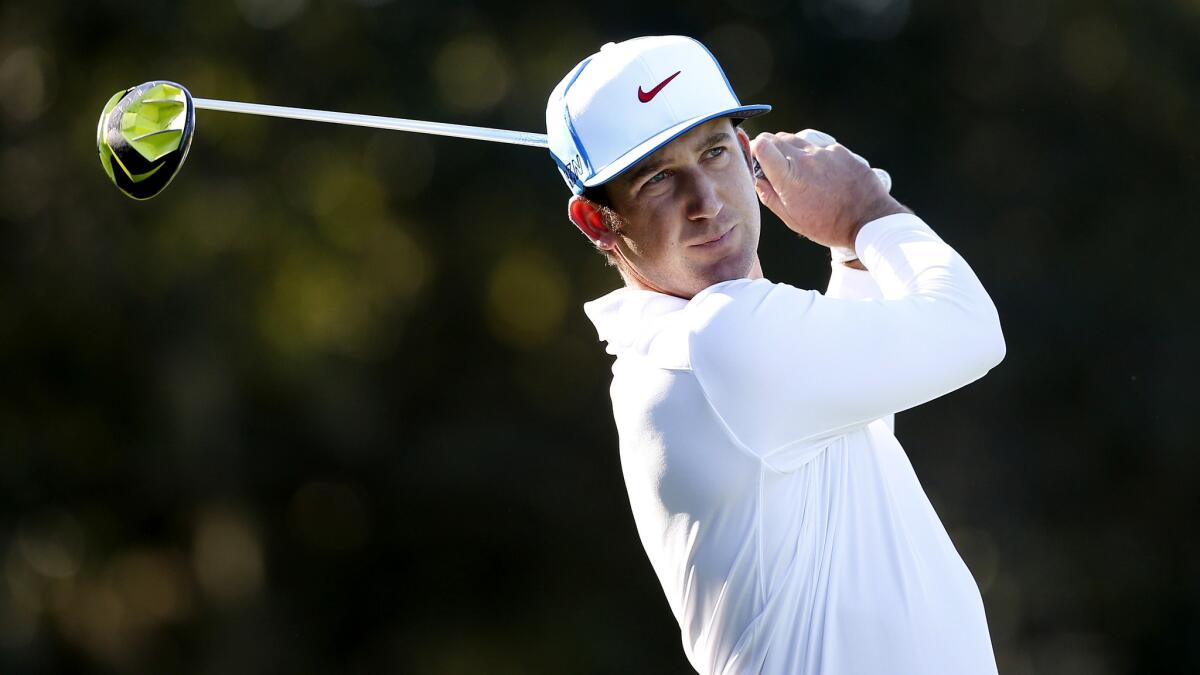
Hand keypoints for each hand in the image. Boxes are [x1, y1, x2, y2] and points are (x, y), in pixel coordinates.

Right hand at [750, 131, 909, 248]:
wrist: (868, 220)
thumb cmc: (828, 225)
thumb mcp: (792, 218)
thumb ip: (769, 196)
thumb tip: (757, 180)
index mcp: (789, 177)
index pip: (762, 144)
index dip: (755, 148)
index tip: (756, 157)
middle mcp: (805, 158)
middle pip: (777, 138)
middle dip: (770, 148)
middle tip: (775, 166)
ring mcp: (824, 152)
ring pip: (797, 140)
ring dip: (792, 151)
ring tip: (800, 172)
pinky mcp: (841, 151)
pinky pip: (819, 147)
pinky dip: (815, 156)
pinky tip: (823, 174)